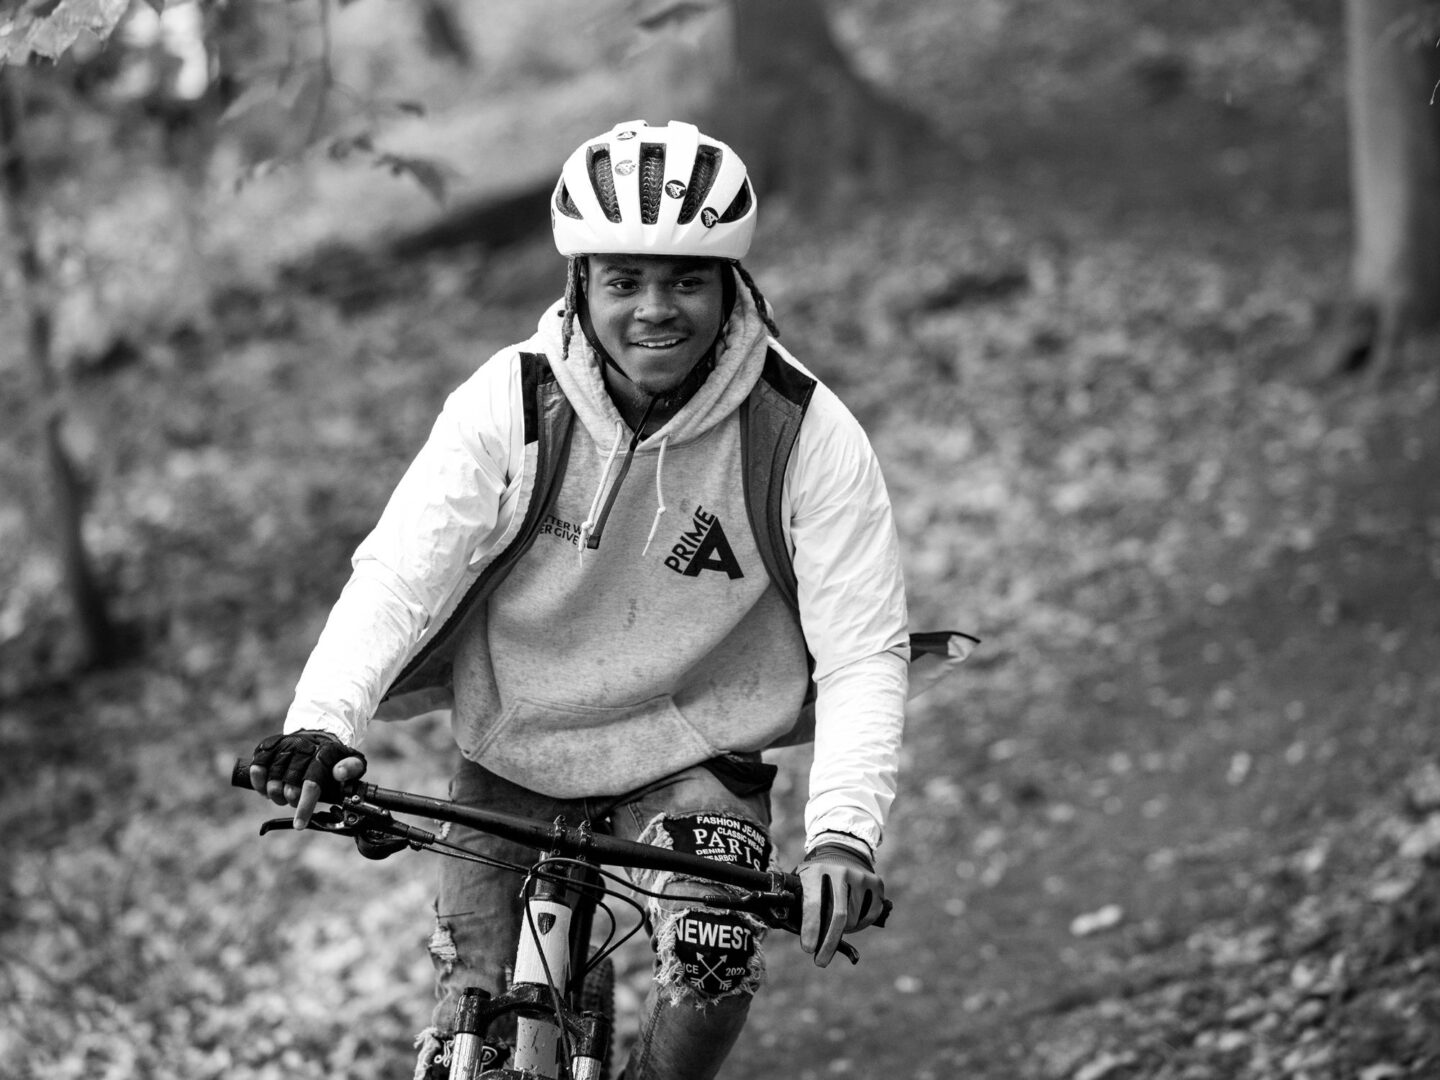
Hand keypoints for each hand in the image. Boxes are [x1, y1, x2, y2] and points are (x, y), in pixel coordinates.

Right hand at [248, 730, 366, 829]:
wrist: (318, 735)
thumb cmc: (334, 757)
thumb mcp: (353, 760)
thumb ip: (353, 768)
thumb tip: (339, 773)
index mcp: (324, 752)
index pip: (312, 783)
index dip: (304, 806)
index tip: (299, 825)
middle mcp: (303, 746)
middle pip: (290, 783)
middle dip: (291, 799)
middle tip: (293, 801)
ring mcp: (285, 744)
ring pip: (273, 776)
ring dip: (275, 793)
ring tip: (281, 796)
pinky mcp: (269, 745)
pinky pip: (258, 764)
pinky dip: (258, 780)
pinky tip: (264, 788)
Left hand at [798, 843, 884, 966]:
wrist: (842, 850)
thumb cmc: (817, 875)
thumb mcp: (802, 880)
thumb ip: (799, 903)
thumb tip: (791, 929)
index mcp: (817, 870)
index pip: (814, 904)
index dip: (811, 929)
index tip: (808, 948)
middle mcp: (841, 871)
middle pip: (839, 917)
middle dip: (829, 943)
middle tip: (821, 961)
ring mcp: (861, 877)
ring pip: (854, 920)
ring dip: (843, 931)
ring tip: (835, 927)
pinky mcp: (876, 884)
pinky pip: (869, 916)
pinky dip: (859, 925)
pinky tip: (851, 922)